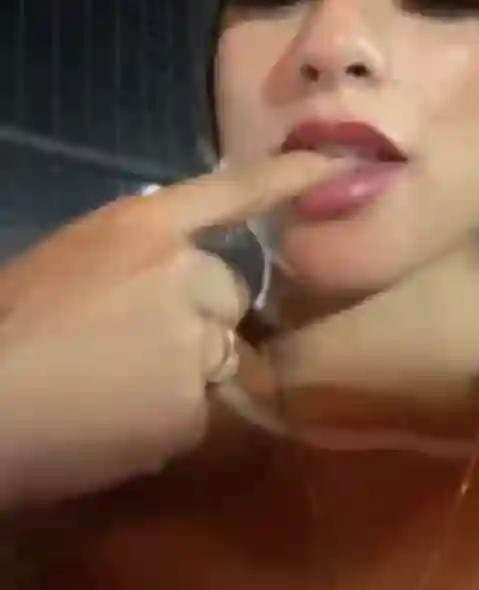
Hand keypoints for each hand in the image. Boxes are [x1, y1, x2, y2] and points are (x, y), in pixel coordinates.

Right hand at [0, 153, 336, 507]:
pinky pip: (199, 409)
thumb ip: (135, 254)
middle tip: (131, 345)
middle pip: (228, 293)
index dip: (286, 177)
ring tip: (115, 388)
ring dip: (184, 369)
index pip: (230, 191)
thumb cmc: (10, 321)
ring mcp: (193, 339)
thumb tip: (171, 266)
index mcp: (142, 227)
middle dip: (198, 317)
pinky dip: (166, 419)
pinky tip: (115, 424)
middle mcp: (182, 273)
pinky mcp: (192, 406)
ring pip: (217, 354)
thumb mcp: (72, 256)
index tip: (335, 165)